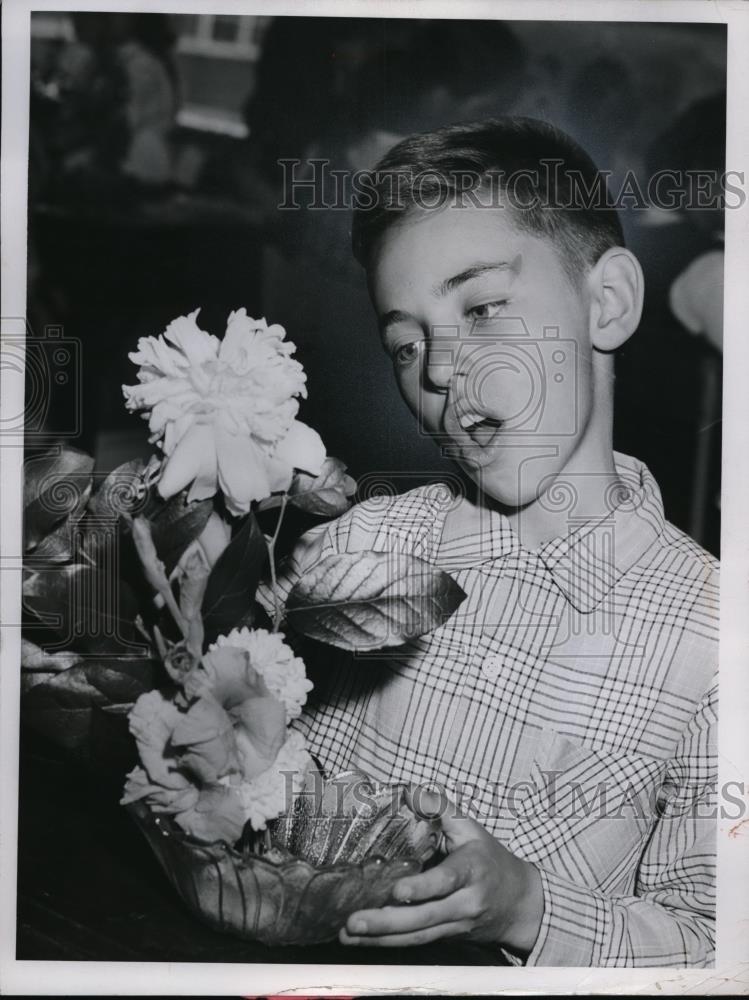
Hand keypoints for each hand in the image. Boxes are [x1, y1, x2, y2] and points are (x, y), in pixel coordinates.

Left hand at [340, 788, 543, 953]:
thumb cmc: (489, 859)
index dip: (422, 888)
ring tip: (348, 934)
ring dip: (380, 939)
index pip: (446, 881)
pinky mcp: (444, 937)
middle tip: (354, 921)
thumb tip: (409, 790)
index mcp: (471, 872)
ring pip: (416, 937)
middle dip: (387, 922)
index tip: (398, 891)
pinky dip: (387, 944)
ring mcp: (453, 925)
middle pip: (424, 918)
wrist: (518, 903)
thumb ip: (441, 807)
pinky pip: (415, 943)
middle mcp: (463, 904)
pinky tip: (361, 941)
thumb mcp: (471, 828)